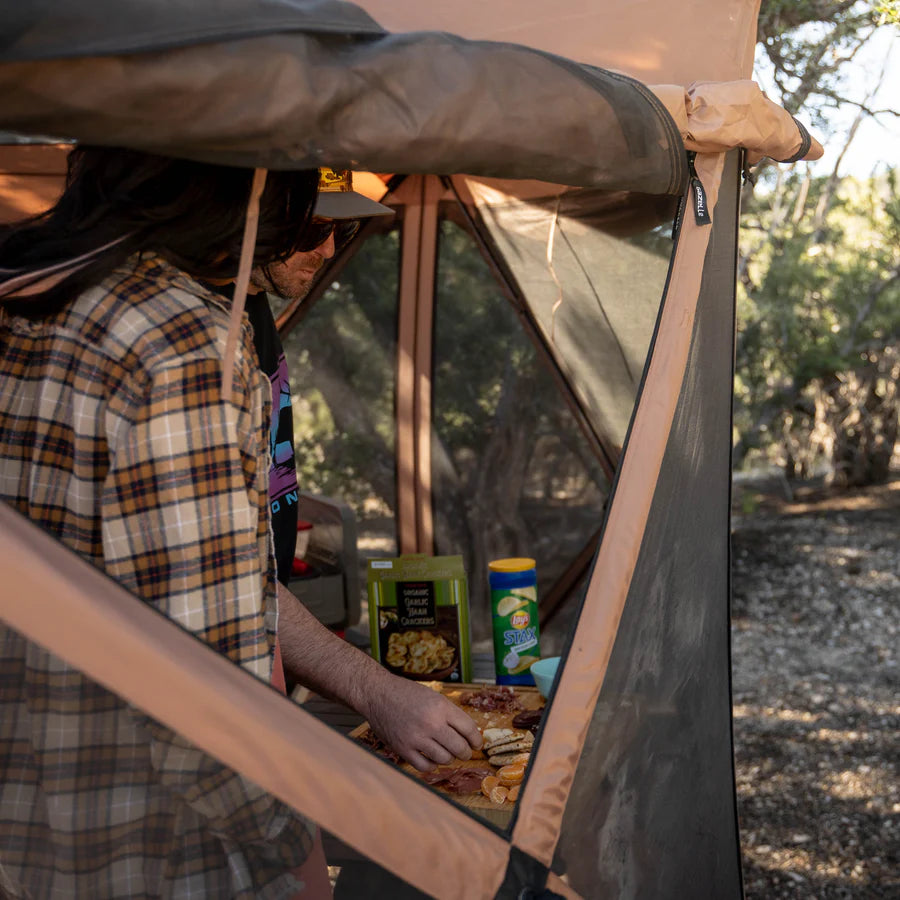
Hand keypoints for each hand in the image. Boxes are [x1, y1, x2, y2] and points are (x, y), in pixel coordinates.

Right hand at [361, 674, 482, 771]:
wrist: (378, 693)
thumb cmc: (407, 693)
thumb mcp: (434, 696)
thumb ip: (450, 714)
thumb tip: (468, 734)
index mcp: (441, 707)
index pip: (469, 729)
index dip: (476, 740)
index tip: (477, 744)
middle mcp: (431, 723)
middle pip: (459, 748)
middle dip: (466, 752)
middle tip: (465, 753)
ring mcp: (416, 738)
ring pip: (444, 759)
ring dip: (449, 758)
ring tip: (448, 754)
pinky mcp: (403, 749)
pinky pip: (425, 767)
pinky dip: (432, 765)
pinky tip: (432, 759)